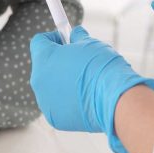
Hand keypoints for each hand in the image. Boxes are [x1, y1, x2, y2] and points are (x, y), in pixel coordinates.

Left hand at [30, 26, 153, 152]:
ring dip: (62, 81)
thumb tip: (76, 35)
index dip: (53, 38)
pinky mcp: (54, 117)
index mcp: (44, 58)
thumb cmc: (102, 68)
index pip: (39, 41)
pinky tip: (85, 98)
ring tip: (84, 82)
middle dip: (58, 61)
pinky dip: (67, 100)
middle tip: (78, 61)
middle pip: (43, 65)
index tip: (66, 40)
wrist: (114, 99)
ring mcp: (45, 101)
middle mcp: (39, 80)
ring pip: (50, 86)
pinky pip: (57, 104)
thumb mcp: (90, 43)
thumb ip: (77, 37)